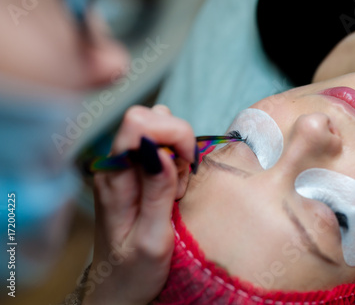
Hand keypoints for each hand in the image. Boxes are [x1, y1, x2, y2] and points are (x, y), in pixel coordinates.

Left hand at [82, 105, 195, 304]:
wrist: (115, 289)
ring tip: (173, 192)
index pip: (138, 122)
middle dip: (178, 144)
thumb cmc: (132, 271)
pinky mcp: (131, 171)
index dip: (172, 133)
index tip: (187, 163)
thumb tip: (158, 150)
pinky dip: (174, 161)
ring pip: (157, 130)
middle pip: (150, 119)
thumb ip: (156, 192)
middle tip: (179, 185)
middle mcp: (113, 165)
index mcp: (114, 178)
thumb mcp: (151, 239)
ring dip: (177, 153)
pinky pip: (158, 147)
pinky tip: (170, 189)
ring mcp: (121, 166)